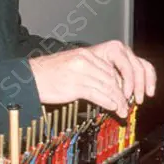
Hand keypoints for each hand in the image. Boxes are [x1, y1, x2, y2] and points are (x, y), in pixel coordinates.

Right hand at [28, 40, 155, 117]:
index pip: (116, 64)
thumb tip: (112, 87)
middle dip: (127, 91)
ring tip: (123, 110)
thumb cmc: (51, 75)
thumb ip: (94, 72)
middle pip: (115, 76)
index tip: (133, 91)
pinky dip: (110, 102)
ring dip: (120, 100)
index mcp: (88, 53)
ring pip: (110, 86)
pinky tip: (114, 108)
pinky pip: (99, 94)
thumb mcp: (75, 67)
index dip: (128, 79)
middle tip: (132, 102)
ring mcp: (81, 71)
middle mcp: (86, 59)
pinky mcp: (75, 84)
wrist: (29, 78)